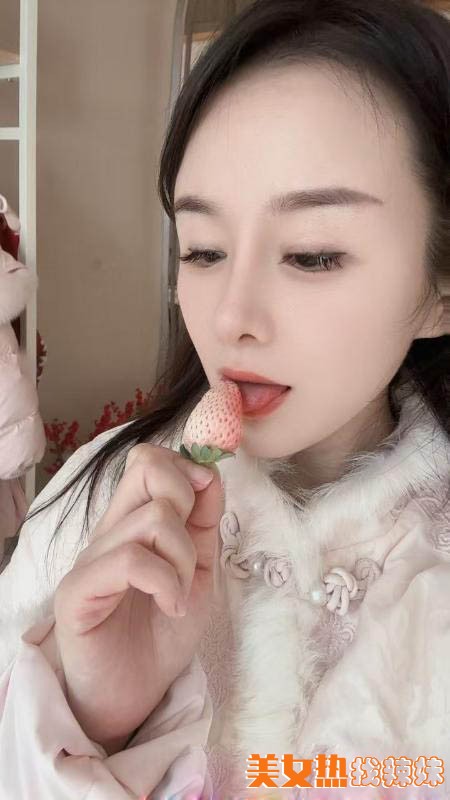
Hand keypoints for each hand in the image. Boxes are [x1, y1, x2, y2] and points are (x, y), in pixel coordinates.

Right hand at [44, 443, 223, 752]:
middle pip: (145, 468)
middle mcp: (109, 531)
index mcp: (133, 521)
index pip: (150, 460)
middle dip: (186, 500)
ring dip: (183, 560)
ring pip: (153, 519)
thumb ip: (204, 522)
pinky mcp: (79, 592)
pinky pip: (131, 560)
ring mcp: (92, 558)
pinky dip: (165, 583)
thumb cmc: (163, 630)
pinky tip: (170, 607)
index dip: (185, 467)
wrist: (135, 693)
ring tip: (179, 595)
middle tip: (187, 551)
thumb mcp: (198, 569)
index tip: (204, 500)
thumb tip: (209, 472)